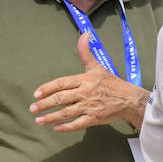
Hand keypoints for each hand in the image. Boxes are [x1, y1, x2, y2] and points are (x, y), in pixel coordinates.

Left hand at [30, 33, 144, 131]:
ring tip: (39, 120)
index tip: (36, 94)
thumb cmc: (112, 83)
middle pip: (60, 98)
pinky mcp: (94, 118)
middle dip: (44, 104)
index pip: (61, 83)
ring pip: (66, 112)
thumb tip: (85, 34)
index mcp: (84, 79)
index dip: (47, 88)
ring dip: (50, 117)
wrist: (129, 99)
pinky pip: (77, 124)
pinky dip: (66, 127)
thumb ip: (86, 52)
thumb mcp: (97, 66)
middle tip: (33, 108)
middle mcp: (85, 93)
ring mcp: (89, 106)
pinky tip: (56, 127)